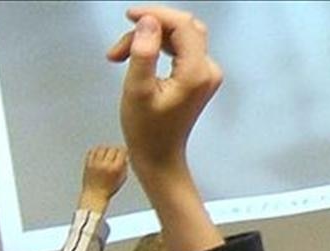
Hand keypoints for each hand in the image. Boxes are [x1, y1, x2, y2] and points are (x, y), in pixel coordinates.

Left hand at [78, 145, 127, 213]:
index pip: (121, 151)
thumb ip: (124, 166)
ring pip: (102, 147)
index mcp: (115, 169)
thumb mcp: (122, 179)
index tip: (124, 152)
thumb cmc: (109, 189)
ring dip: (106, 149)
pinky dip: (97, 150)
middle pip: (112, 148)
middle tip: (116, 154)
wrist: (94, 196)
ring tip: (107, 153)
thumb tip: (125, 155)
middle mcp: (105, 165)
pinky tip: (99, 154)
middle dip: (116, 150)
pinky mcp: (88, 164)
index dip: (124, 150)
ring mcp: (95, 164)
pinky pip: (92, 151)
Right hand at [107, 6, 222, 178]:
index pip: (182, 25)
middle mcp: (207, 71)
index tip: (131, 17)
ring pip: (179, 38)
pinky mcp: (198, 78)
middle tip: (123, 45)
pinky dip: (158, 49)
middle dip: (150, 29)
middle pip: (183, 28)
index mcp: (196, 73)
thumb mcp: (137, 90)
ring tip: (121, 56)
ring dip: (150, 40)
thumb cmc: (147, 132)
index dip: (156, 15)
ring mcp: (205, 75)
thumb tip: (148, 22)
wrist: (159, 157)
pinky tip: (138, 59)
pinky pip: (180, 50)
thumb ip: (143, 52)